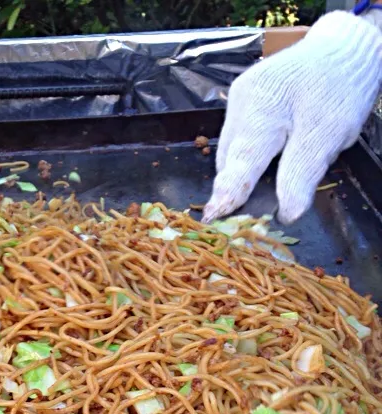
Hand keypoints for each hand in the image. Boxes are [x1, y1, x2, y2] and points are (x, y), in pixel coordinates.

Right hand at [203, 12, 381, 224]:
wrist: (341, 51)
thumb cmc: (340, 91)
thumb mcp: (328, 135)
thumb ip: (302, 174)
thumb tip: (286, 213)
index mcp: (263, 108)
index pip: (242, 162)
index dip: (230, 194)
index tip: (216, 218)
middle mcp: (242, 101)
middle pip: (231, 159)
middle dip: (235, 188)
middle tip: (243, 216)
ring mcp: (238, 98)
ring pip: (231, 150)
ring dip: (242, 172)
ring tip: (257, 190)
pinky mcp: (240, 98)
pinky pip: (237, 137)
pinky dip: (247, 156)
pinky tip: (263, 163)